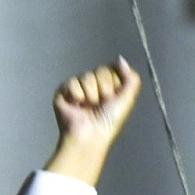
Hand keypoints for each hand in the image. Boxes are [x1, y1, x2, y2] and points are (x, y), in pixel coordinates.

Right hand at [43, 58, 141, 185]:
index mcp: (108, 86)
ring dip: (91, 93)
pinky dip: (77, 94)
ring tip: (89, 107)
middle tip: (101, 104)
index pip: (112, 69)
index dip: (114, 82)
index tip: (114, 97)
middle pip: (100, 71)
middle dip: (104, 88)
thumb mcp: (128, 99)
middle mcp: (93, 86)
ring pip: (87, 76)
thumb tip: (120, 59)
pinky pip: (72, 82)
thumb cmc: (109, 121)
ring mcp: (78, 88)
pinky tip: (76, 105)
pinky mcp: (63, 92)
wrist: (90, 135)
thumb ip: (131, 77)